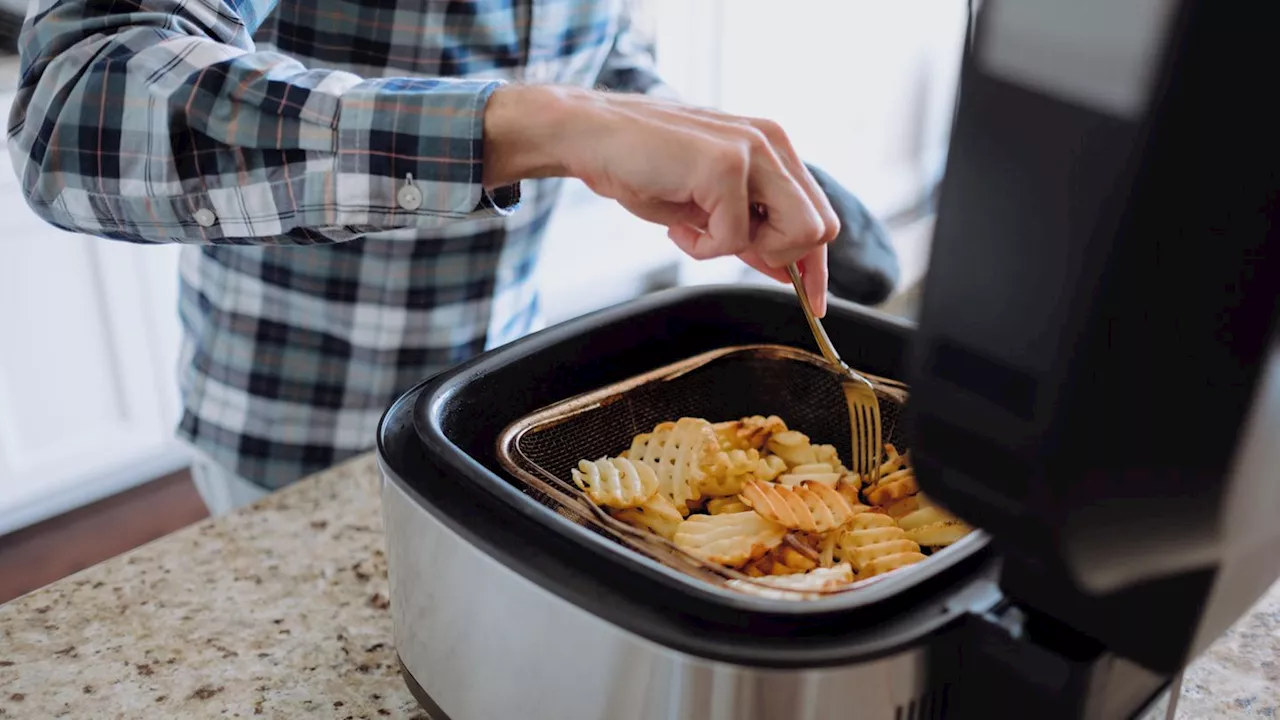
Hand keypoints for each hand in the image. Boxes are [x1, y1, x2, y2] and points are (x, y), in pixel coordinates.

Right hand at [483, 86, 839, 314]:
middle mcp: (772, 142)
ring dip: (745, 249)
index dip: (817, 266)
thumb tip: (787, 270)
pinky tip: (678, 225)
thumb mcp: (707, 206)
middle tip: (728, 246)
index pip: (818, 214)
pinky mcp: (726, 165)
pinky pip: (735, 237)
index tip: (813, 302)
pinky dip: (702, 246)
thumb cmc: (642, 168)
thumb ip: (751, 230)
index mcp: (772, 147)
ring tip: (700, 231)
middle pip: (820, 228)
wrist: (591, 137)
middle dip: (779, 257)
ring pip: (796, 233)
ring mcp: (752, 150)